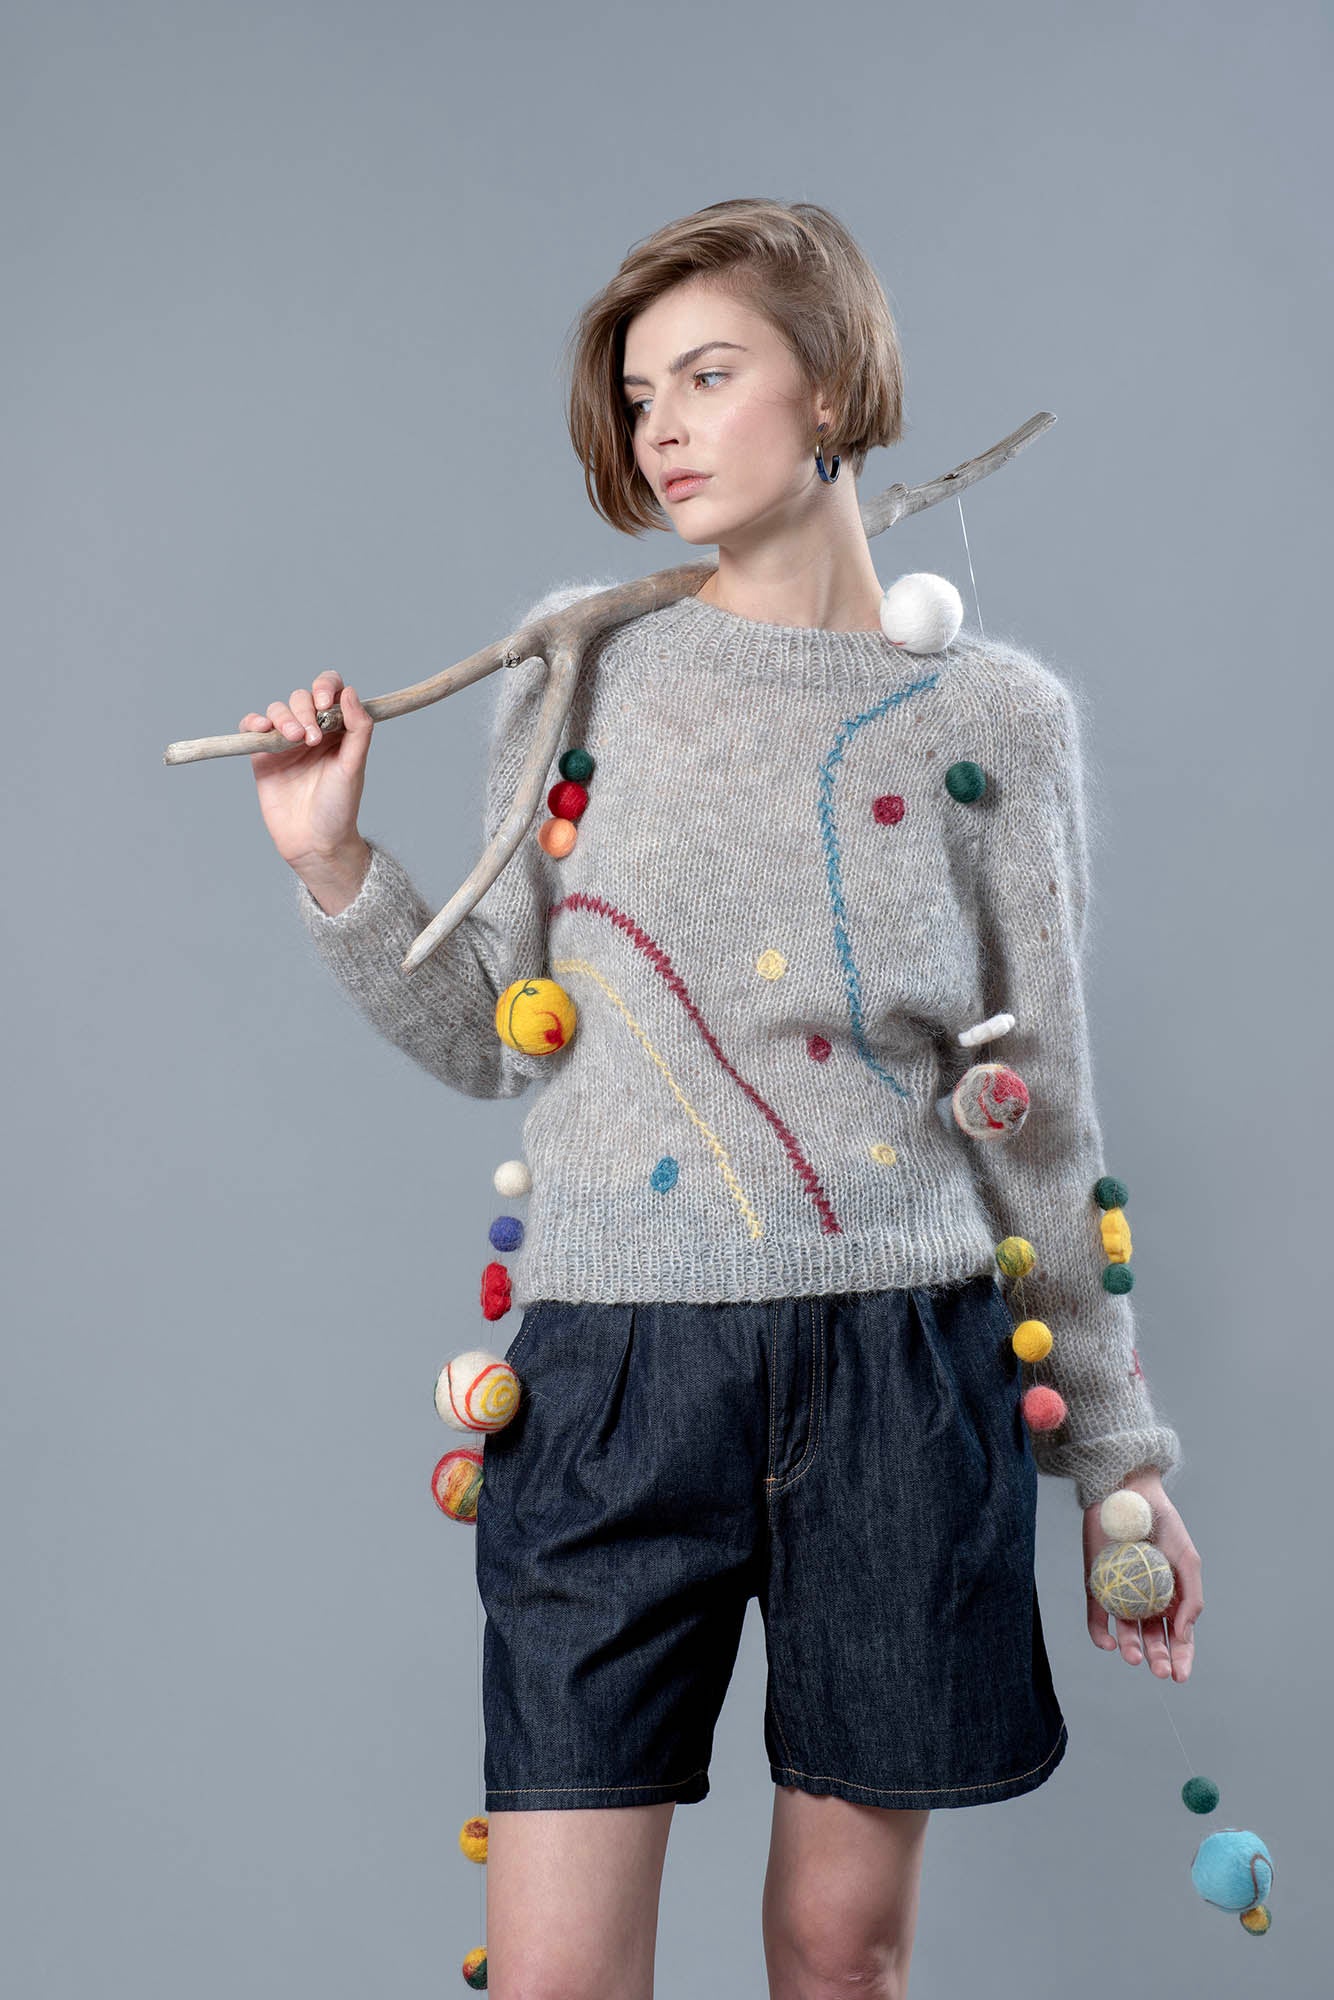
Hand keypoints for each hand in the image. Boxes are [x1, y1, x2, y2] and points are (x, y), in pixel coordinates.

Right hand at [239, 671, 374, 868]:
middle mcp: (312, 731)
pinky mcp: (263, 755)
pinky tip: (261, 728)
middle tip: (310, 738)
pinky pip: (252, 727)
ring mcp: (286, 742)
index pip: (331, 690)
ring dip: (283, 718)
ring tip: (294, 739)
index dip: (326, 687)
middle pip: (302, 698)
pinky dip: (253, 722)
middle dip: (304, 710)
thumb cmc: (339, 807)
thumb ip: (358, 729)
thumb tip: (351, 692)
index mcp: (338, 729)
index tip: (325, 705)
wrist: (314, 841)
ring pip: (278, 710)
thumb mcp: (353, 766)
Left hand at [1083, 1467, 1201, 1683]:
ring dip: (1131, 1648)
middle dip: (1158, 1659)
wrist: (1127, 1492)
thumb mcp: (1187, 1558)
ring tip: (1133, 1656)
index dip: (1181, 1658)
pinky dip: (1100, 1634)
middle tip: (1159, 1671)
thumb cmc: (1163, 1523)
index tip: (1180, 1676)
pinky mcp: (1096, 1584)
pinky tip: (1109, 1643)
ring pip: (1126, 1630)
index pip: (1180, 1636)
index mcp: (1173, 1596)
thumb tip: (1184, 1633)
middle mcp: (1146, 1599)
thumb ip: (1192, 1597)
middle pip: (1153, 1638)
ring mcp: (1120, 1593)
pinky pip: (1097, 1615)